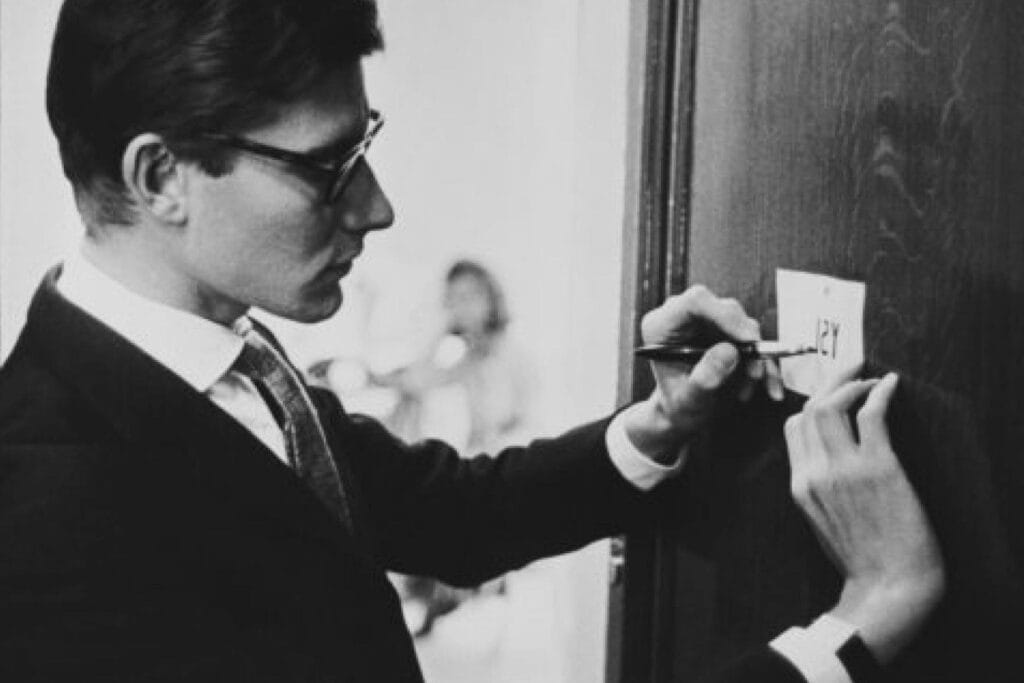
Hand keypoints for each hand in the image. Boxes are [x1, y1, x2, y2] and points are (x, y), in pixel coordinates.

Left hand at [622, 285, 783, 460]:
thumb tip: (729, 351)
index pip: (695, 301)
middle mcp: (685, 317)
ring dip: (757, 358)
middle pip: (726, 310)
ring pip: (745, 326)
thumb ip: (705, 378)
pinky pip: (753, 339)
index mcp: (662, 326)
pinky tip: (767, 387)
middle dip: (748, 342)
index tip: (748, 340)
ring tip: (748, 390)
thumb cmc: (679, 404)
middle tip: (755, 375)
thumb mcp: (688, 400)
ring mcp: (707, 320)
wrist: (686, 411)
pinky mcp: (726, 329)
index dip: (726, 315)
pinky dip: (763, 363)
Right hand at [784, 371, 944, 663]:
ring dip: (851, 382)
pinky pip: (871, 416)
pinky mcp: (877, 468)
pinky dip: (880, 393)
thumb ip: (819, 485)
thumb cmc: (863, 557)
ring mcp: (843, 470)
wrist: (889, 584)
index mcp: (799, 486)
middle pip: (809, 409)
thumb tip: (829, 456)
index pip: (793, 427)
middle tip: (850, 366)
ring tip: (869, 376)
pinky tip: (890, 384)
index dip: (813, 404)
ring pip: (831, 406)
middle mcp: (814, 474)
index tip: (833, 393)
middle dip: (829, 381)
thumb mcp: (822, 520)